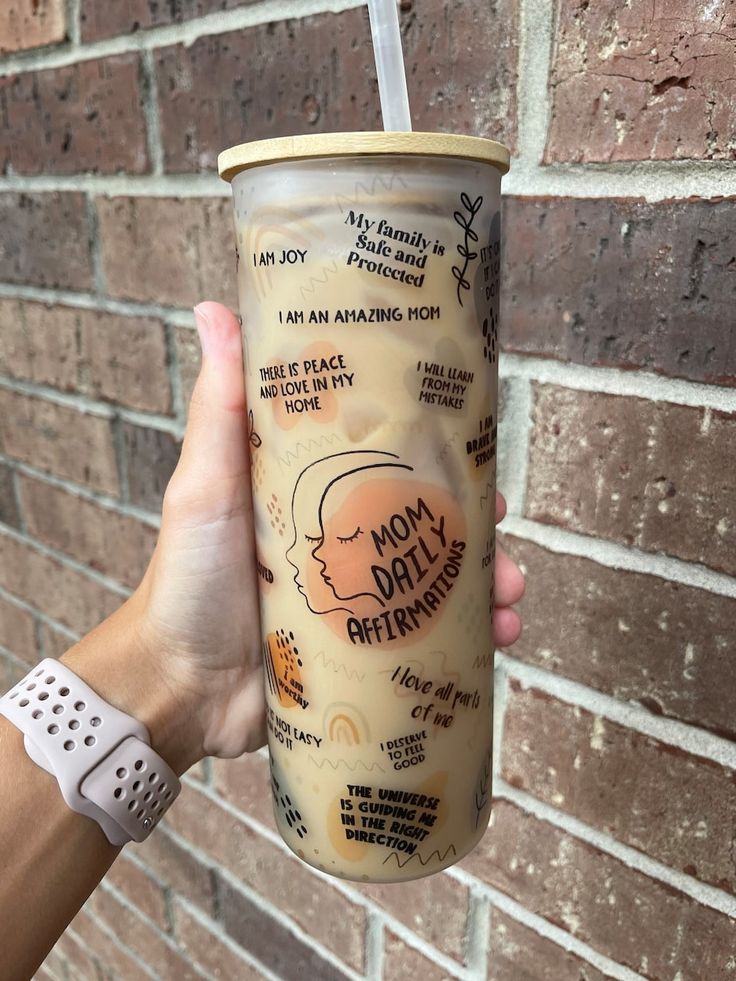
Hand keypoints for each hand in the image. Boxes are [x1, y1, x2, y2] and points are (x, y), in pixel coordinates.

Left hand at [78, 302, 524, 771]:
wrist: (179, 685)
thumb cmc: (186, 577)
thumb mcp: (206, 485)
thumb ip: (219, 407)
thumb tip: (215, 309)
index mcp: (316, 496)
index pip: (390, 466)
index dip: (439, 458)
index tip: (477, 453)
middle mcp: (343, 543)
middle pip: (427, 526)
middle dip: (476, 529)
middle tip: (502, 530)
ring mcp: (357, 600)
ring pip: (440, 585)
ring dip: (487, 587)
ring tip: (511, 600)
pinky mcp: (363, 651)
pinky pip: (427, 641)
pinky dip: (468, 640)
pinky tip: (499, 638)